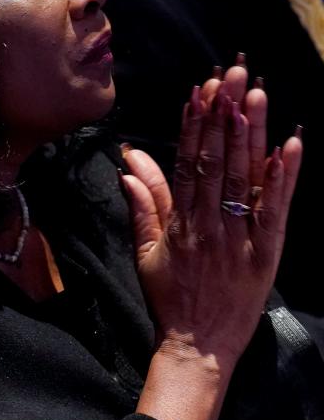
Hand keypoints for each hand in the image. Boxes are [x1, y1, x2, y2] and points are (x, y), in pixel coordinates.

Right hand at [122, 68, 300, 364]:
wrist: (198, 345)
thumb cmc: (170, 299)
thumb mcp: (146, 254)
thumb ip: (142, 207)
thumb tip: (129, 166)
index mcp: (179, 224)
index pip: (186, 163)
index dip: (193, 125)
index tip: (200, 90)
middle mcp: (209, 225)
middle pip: (217, 161)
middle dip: (224, 115)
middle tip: (233, 74)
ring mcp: (240, 237)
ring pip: (245, 177)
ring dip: (251, 134)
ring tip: (257, 95)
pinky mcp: (267, 252)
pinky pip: (275, 209)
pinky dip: (284, 177)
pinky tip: (291, 145)